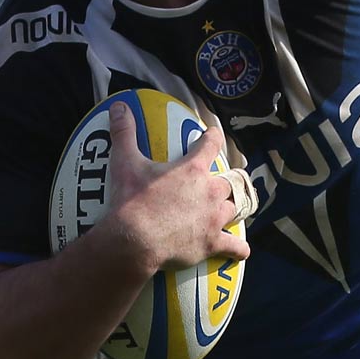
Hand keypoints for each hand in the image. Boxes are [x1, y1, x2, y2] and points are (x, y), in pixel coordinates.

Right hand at [102, 103, 251, 273]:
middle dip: (222, 182)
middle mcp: (210, 192)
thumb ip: (124, 133)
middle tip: (214, 184)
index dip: (212, 137)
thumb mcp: (125, 163)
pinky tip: (240, 251)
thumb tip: (119, 107)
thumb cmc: (131, 201)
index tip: (213, 135)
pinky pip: (235, 246)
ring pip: (233, 209)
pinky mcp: (212, 243)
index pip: (211, 144)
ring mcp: (214, 219)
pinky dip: (238, 248)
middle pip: (227, 182)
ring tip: (224, 211)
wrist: (134, 241)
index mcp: (193, 169)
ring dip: (229, 209)